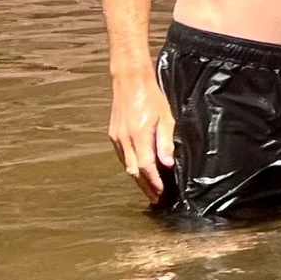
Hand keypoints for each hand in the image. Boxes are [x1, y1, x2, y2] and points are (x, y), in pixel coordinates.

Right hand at [108, 76, 174, 202]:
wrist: (130, 82)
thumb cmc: (152, 97)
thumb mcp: (166, 118)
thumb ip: (166, 142)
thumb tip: (168, 163)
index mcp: (138, 136)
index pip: (145, 167)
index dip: (153, 182)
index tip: (161, 192)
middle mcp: (124, 140)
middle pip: (133, 171)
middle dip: (145, 186)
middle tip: (155, 197)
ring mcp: (116, 138)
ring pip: (126, 165)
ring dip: (137, 179)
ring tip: (149, 189)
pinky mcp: (113, 135)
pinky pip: (121, 156)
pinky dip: (130, 166)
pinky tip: (138, 170)